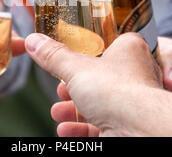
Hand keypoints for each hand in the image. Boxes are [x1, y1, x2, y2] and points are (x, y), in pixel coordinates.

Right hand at [25, 32, 171, 136]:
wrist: (137, 128)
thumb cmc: (117, 89)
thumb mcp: (75, 67)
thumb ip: (53, 56)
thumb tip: (34, 41)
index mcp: (129, 50)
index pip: (110, 45)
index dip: (88, 54)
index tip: (70, 60)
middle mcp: (135, 75)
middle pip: (101, 79)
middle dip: (75, 88)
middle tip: (60, 91)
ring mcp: (133, 103)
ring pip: (101, 105)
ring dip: (74, 110)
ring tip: (57, 112)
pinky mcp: (127, 125)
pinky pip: (102, 126)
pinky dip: (81, 128)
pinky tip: (65, 130)